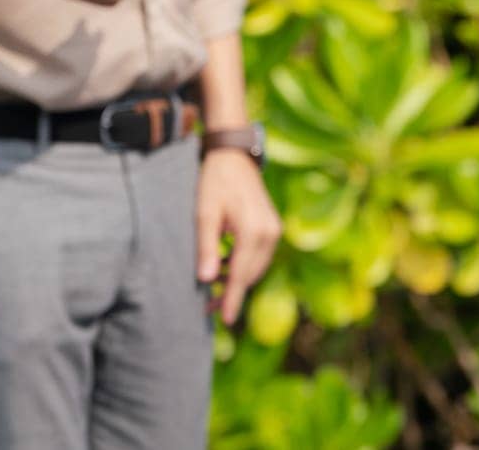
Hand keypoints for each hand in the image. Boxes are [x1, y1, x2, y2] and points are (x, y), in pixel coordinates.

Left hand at [196, 150, 281, 324]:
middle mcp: (270, 233)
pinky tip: (225, 267)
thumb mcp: (204, 214)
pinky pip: (259, 256)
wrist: (234, 157)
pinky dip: (243, 266)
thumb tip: (206, 280)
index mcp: (252, 231)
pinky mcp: (272, 228)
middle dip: (232, 292)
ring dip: (237, 280)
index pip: (241, 274)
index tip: (225, 320)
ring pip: (256, 267)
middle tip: (207, 308)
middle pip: (251, 274)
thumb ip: (206, 247)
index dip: (232, 299)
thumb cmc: (215, 182)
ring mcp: (274, 230)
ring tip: (212, 290)